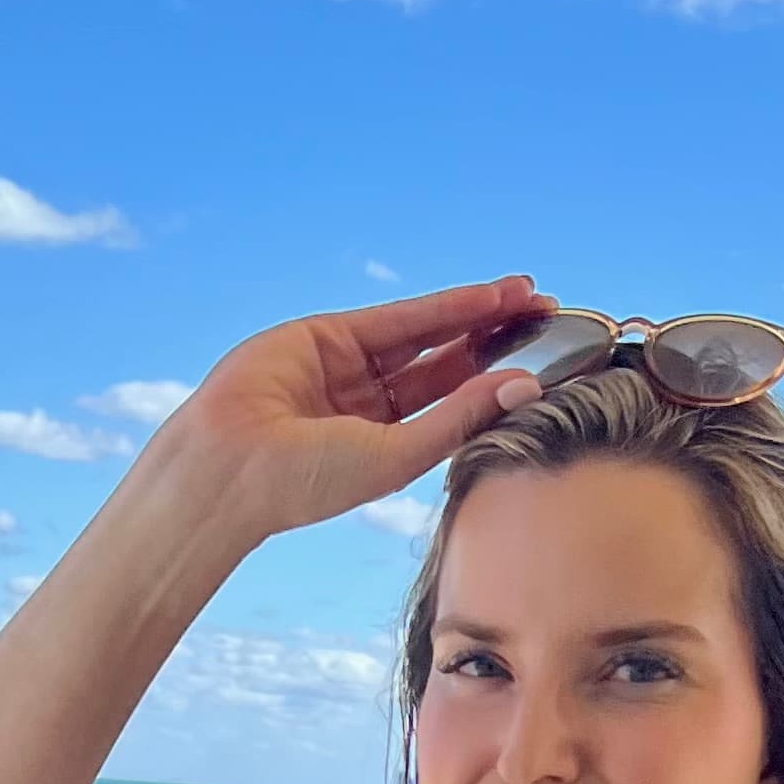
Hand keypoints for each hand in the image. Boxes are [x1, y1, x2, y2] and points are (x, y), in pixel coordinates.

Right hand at [151, 280, 549, 544]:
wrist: (231, 466)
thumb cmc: (306, 484)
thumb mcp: (396, 456)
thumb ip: (456, 419)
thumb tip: (520, 388)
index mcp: (389, 448)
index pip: (456, 408)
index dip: (501, 385)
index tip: (550, 368)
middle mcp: (375, 408)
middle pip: (450, 366)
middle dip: (497, 341)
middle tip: (552, 319)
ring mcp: (353, 369)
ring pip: (429, 336)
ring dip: (479, 316)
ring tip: (530, 299)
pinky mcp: (332, 335)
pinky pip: (399, 318)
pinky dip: (445, 307)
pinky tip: (487, 300)